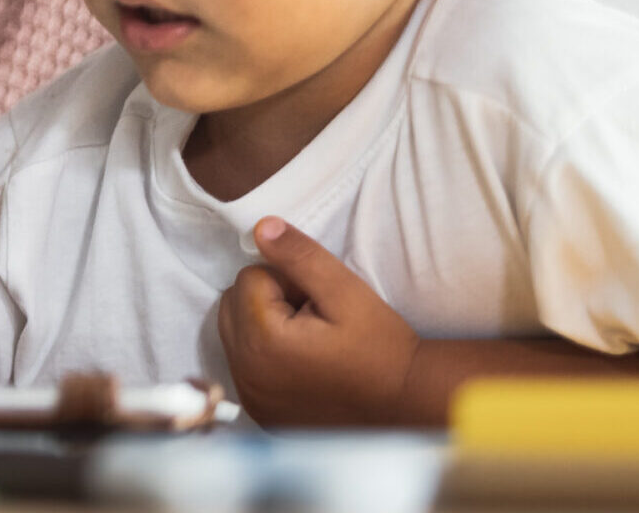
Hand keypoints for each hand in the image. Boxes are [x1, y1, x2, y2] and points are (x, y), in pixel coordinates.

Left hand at [218, 216, 420, 424]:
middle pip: (233, 304)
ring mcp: (250, 396)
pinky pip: (243, 364)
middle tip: (312, 317)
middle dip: (267, 301)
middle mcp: (245, 374)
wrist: (405, 402)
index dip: (286, 281)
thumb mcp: (345, 291)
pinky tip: (301, 363)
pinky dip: (264, 355)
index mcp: (261, 343)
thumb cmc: (380, 346)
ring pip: (234, 332)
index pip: (249, 278)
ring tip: (308, 338)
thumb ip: (299, 256)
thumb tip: (260, 227)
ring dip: (263, 325)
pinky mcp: (258, 411)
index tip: (318, 303)